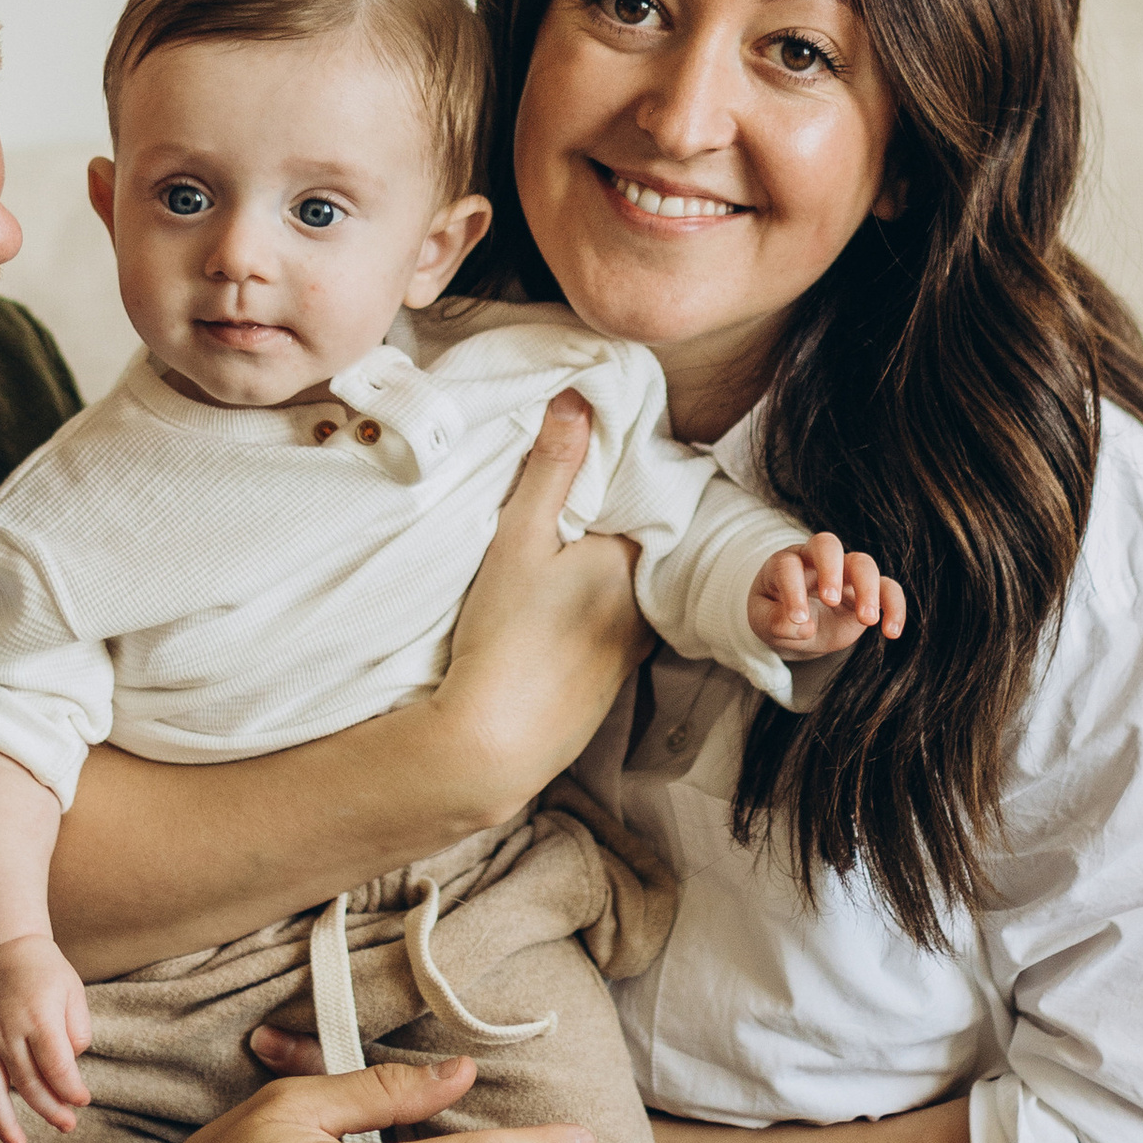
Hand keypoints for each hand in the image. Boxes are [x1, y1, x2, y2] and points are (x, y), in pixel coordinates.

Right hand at [0, 935, 92, 1142]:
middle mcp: (5, 1030)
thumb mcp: (73, 991)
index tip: (83, 1101)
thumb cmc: (45, 972)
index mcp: (37, 1017)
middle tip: (68, 1125)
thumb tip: (70, 1068)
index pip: (55, 1066)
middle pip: (28, 1083)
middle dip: (50, 1109)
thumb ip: (77, 1031)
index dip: (70, 1089)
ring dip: (5, 1124)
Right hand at [433, 394, 647, 815]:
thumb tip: (578, 398)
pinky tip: (559, 611)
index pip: (641, 498)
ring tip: (562, 554)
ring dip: (604, 571)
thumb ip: (550, 470)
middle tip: (567, 500)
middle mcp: (646, 603)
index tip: (590, 456)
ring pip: (625, 588)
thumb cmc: (505, 639)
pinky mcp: (611, 680)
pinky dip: (595, 610)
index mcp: (631, 561)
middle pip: (635, 544)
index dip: (617, 475)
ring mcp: (633, 647)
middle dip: (610, 522)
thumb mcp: (517, 541)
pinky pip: (613, 626)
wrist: (496, 743)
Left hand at [750, 533, 905, 661]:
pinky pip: (889, 589)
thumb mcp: (763, 624)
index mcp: (785, 563)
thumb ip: (775, 623)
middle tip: (831, 600)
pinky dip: (894, 606)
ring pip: (862, 563)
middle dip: (831, 569)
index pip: (788, 566)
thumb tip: (802, 626)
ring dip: (867, 589)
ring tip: (866, 619)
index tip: (799, 619)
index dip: (793, 591)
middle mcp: (816, 560)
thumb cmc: (776, 617)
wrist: (797, 626)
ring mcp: (844, 572)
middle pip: (827, 545)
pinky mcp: (867, 591)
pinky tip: (891, 632)